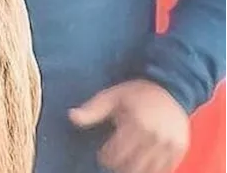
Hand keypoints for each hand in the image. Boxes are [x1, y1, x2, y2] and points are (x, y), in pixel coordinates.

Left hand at [70, 79, 189, 172]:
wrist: (171, 88)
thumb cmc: (136, 93)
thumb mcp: (111, 96)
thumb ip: (92, 109)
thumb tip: (71, 116)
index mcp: (137, 124)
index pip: (116, 154)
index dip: (105, 157)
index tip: (103, 154)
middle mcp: (156, 137)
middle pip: (132, 166)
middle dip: (119, 165)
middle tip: (114, 159)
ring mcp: (170, 145)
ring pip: (148, 171)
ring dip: (135, 169)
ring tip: (128, 161)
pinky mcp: (180, 149)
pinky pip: (165, 170)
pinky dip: (152, 169)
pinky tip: (143, 163)